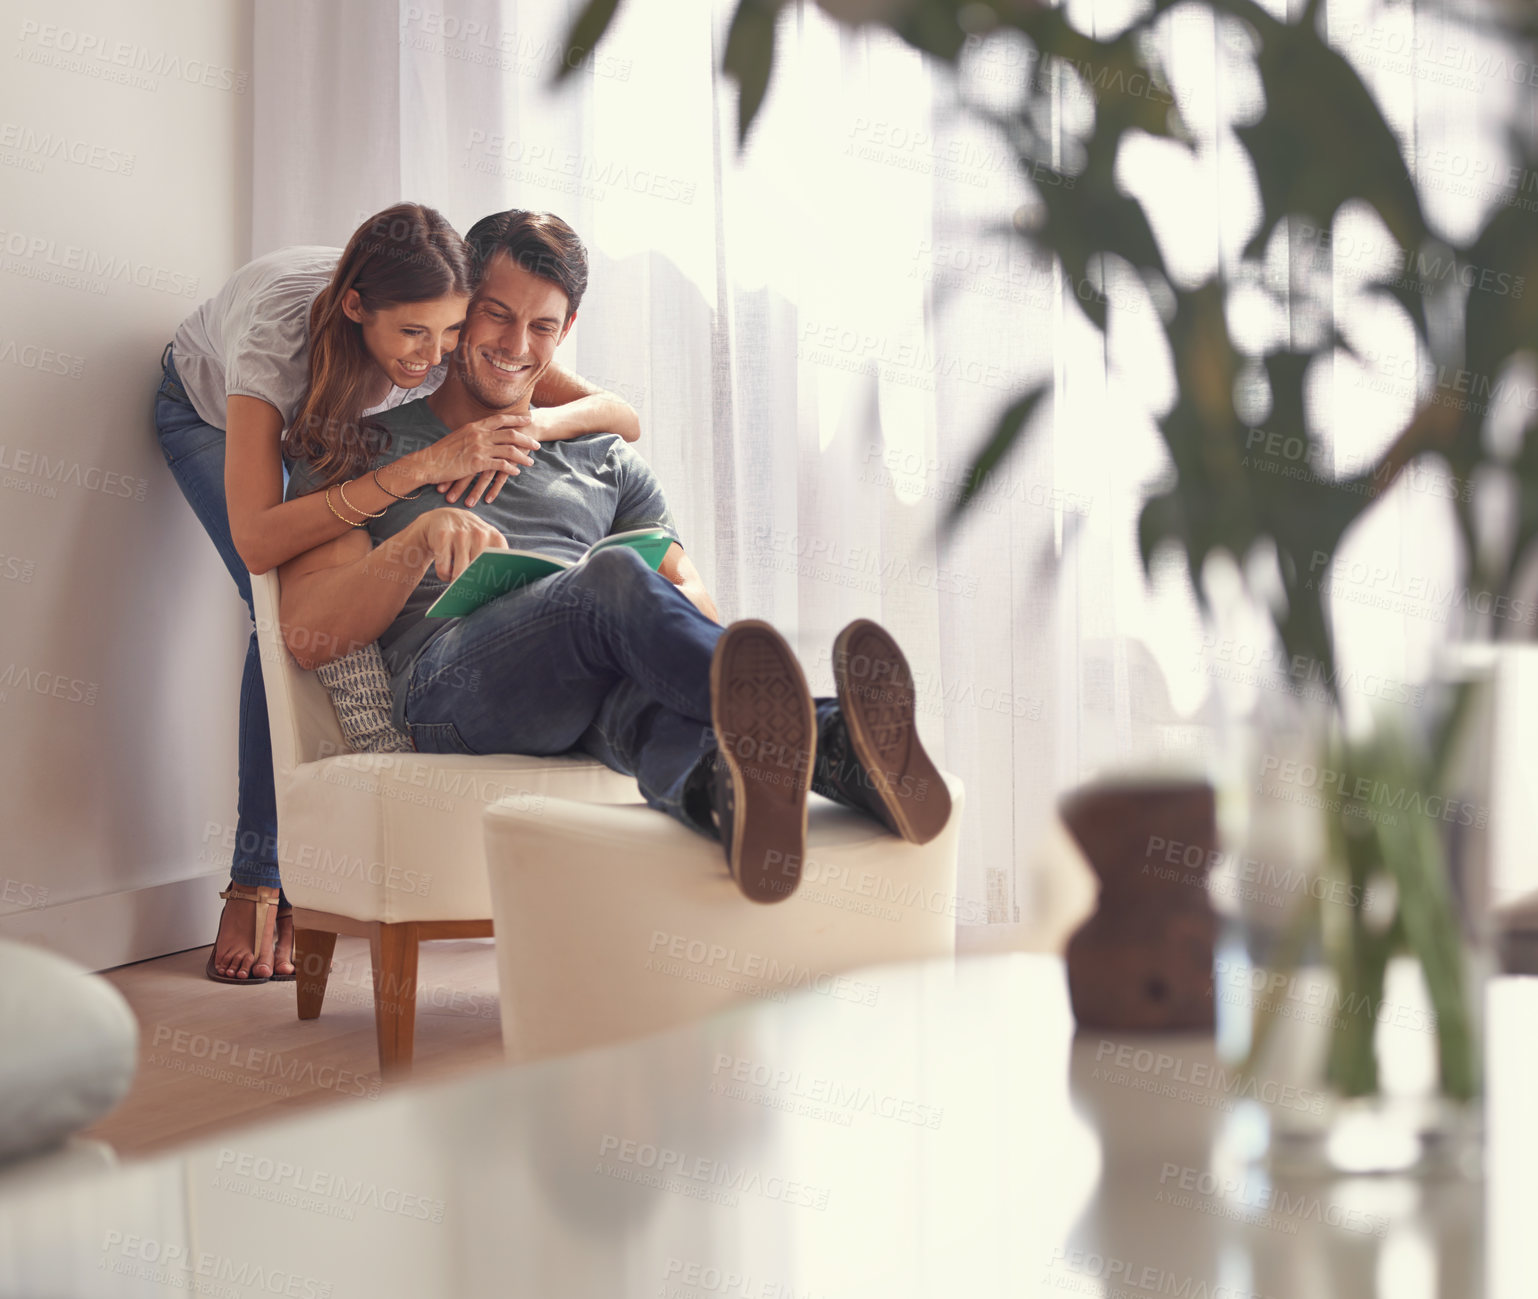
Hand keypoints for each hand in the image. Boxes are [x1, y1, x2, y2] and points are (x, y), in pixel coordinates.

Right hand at [407, 413, 538, 506]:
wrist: (429, 462)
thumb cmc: (442, 451)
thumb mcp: (458, 436)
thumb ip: (473, 433)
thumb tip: (482, 432)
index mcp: (475, 426)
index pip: (500, 419)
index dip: (516, 419)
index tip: (529, 418)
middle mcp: (479, 434)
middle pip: (510, 434)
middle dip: (526, 440)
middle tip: (537, 445)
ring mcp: (479, 448)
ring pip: (509, 450)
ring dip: (522, 456)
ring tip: (531, 462)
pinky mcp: (478, 463)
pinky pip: (500, 465)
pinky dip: (511, 468)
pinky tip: (516, 472)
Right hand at [416, 508, 508, 583]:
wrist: (445, 516)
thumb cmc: (469, 538)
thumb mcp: (486, 543)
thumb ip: (494, 562)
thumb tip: (497, 590)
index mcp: (496, 539)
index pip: (500, 567)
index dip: (494, 583)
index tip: (489, 591)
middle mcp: (480, 534)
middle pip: (478, 575)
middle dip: (472, 585)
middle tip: (468, 584)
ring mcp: (461, 534)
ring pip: (458, 574)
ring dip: (455, 581)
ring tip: (455, 575)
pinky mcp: (443, 536)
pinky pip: (443, 569)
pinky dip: (443, 574)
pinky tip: (446, 567)